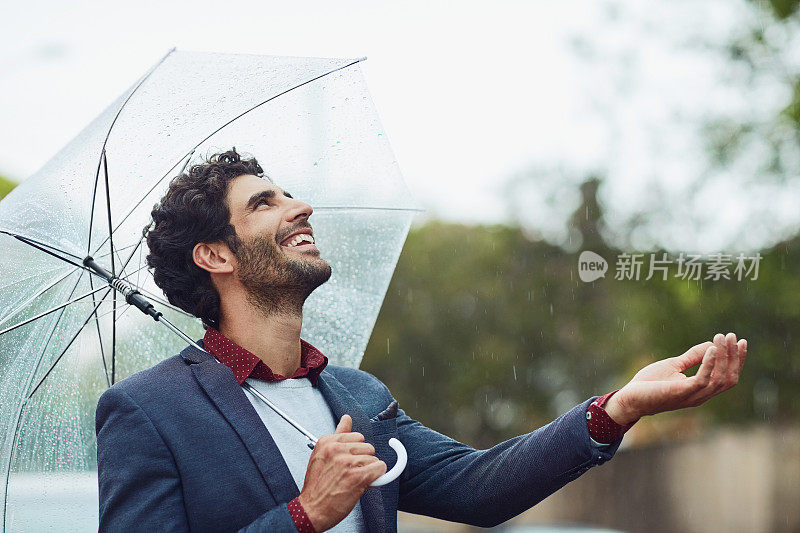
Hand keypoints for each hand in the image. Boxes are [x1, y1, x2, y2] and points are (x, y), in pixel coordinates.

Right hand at [297, 414, 386, 531]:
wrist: (311, 510)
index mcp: (327, 442)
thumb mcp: (321, 455)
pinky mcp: (357, 476)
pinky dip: (378, 476)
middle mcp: (336, 449)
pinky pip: (380, 468)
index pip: (356, 435)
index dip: (356, 450)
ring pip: (374, 458)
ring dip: (368, 470)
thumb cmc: (317, 485)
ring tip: (353, 480)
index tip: (351, 460)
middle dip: (363, 459)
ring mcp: (347, 462)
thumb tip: (347, 418)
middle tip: (350, 472)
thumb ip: (337, 435)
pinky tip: (365, 483)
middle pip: (367, 446)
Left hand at [604, 332, 746, 424]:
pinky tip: (711, 349)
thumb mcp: (673, 366)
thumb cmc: (649, 384)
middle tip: (733, 337)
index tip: (740, 341)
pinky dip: (709, 364)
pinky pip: (702, 380)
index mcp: (700, 390)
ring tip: (722, 339)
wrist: (629, 398)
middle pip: (728, 379)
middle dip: (734, 357)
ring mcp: (692, 396)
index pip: (727, 377)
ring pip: (719, 380)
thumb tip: (711, 345)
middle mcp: (700, 395)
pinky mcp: (681, 393)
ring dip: (724, 358)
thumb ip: (692, 357)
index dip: (736, 360)